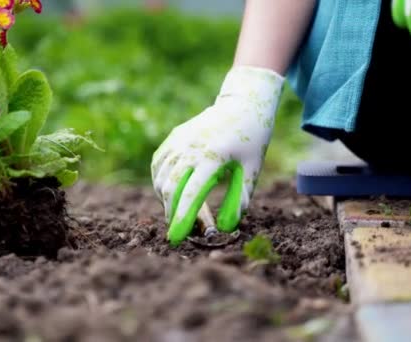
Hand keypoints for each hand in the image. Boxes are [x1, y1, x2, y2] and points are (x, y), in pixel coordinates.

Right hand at [151, 66, 283, 245]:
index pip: (190, 193)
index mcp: (213, 156)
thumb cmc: (252, 139)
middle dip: (170, 212)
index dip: (182, 218)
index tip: (177, 237)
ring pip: (160, 177)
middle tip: (178, 229)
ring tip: (177, 210)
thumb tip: (228, 225)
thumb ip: (240, 197)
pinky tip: (169, 191)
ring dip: (164, 198)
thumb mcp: (252, 169)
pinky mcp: (174, 138)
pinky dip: (159, 181)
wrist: (243, 104)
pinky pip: (158, 164)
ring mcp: (179, 141)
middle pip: (169, 188)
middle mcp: (190, 148)